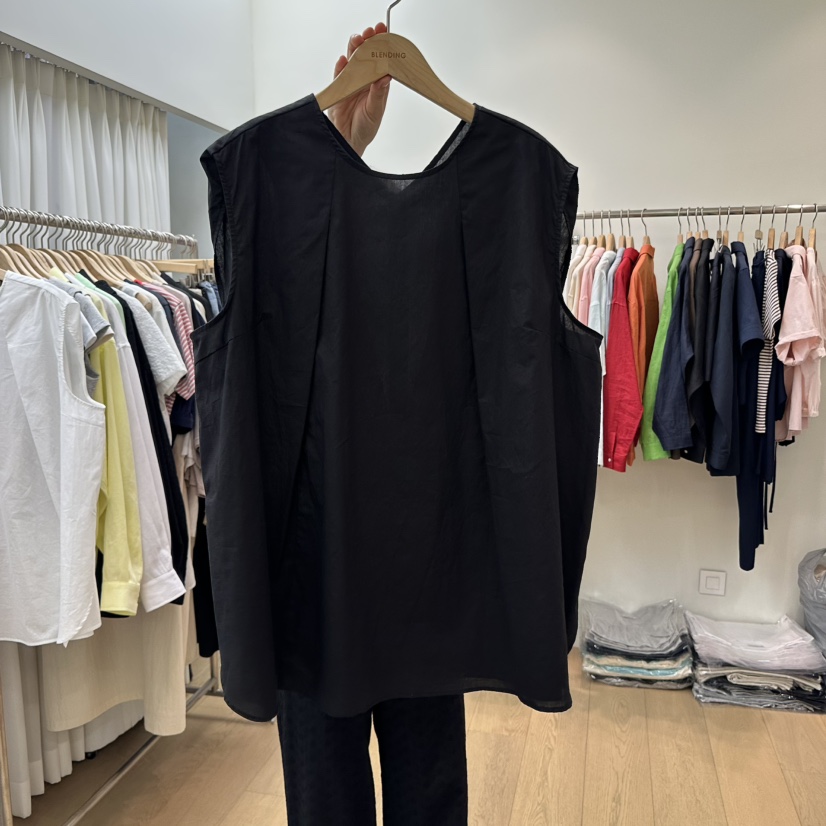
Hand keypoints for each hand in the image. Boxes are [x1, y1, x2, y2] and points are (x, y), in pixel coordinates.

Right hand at [328, 24, 390, 156]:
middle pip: (366, 56)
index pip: (381, 62)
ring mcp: (351, 83)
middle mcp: (365, 81)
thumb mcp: (375, 112)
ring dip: (354, 49)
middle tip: (371, 32)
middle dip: (368, 42)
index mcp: (377, 85)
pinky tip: (343, 59)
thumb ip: (378, 94)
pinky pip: (338, 74)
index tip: (385, 33)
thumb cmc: (364, 129)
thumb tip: (386, 77)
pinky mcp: (338, 88)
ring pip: (352, 61)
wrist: (347, 143)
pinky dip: (340, 66)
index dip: (383, 47)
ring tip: (357, 39)